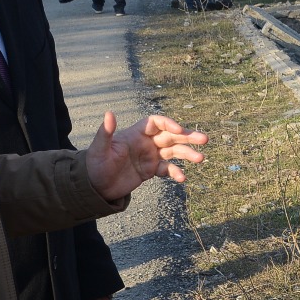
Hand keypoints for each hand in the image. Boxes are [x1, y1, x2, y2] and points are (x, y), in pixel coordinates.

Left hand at [85, 111, 208, 199]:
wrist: (95, 186)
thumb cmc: (95, 164)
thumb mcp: (99, 149)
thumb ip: (106, 132)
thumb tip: (109, 113)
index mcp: (136, 133)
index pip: (156, 123)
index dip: (169, 124)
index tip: (178, 131)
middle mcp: (146, 142)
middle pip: (171, 136)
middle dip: (187, 137)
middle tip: (204, 139)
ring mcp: (150, 156)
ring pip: (173, 151)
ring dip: (187, 154)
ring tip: (201, 158)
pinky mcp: (150, 170)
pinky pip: (167, 169)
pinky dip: (175, 172)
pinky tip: (182, 178)